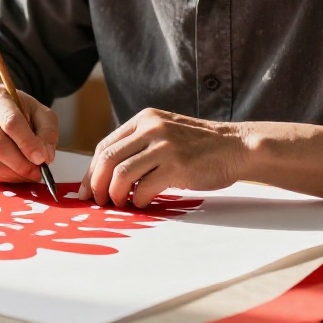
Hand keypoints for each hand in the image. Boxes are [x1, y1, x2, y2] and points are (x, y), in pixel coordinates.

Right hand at [0, 85, 59, 182]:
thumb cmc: (17, 110)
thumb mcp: (39, 111)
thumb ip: (47, 131)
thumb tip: (46, 156)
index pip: (11, 122)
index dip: (27, 143)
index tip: (42, 159)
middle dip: (20, 164)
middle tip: (37, 172)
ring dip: (11, 174)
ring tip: (27, 174)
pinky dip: (2, 177)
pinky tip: (14, 174)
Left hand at [78, 109, 250, 206]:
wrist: (236, 147)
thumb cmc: (199, 147)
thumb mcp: (165, 134)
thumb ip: (139, 145)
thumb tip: (106, 174)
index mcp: (145, 119)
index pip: (105, 146)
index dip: (91, 171)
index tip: (87, 190)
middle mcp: (152, 128)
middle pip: (108, 160)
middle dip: (96, 185)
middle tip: (98, 202)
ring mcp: (165, 146)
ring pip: (121, 174)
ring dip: (115, 194)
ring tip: (120, 204)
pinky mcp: (178, 165)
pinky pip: (144, 187)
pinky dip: (137, 199)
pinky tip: (142, 203)